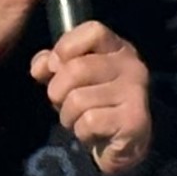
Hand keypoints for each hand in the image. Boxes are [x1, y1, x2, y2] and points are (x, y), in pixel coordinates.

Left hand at [32, 21, 155, 175]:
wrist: (123, 145)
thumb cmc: (94, 106)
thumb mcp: (69, 80)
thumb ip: (52, 65)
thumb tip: (41, 66)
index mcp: (117, 49)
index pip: (93, 30)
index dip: (66, 46)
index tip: (56, 66)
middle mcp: (132, 65)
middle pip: (76, 69)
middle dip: (57, 92)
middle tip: (65, 104)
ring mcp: (135, 92)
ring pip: (78, 99)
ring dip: (69, 116)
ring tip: (81, 120)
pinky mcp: (134, 120)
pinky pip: (89, 122)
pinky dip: (82, 132)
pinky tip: (93, 133)